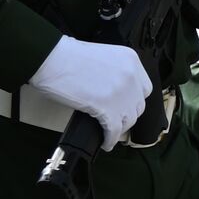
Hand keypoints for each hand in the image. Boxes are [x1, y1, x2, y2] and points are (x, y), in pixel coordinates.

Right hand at [29, 36, 151, 150]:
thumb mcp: (104, 56)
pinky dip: (109, 139)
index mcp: (131, 60)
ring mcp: (122, 94)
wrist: (55, 60)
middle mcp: (131, 77)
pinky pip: (114, 131)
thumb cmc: (70, 56)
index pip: (144, 87)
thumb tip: (114, 92)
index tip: (127, 104)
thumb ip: (115, 73)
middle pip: (138, 105)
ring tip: (109, 131)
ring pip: (129, 120)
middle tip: (117, 118)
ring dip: (119, 127)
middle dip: (127, 113)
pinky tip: (105, 142)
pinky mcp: (109, 110)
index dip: (134, 98)